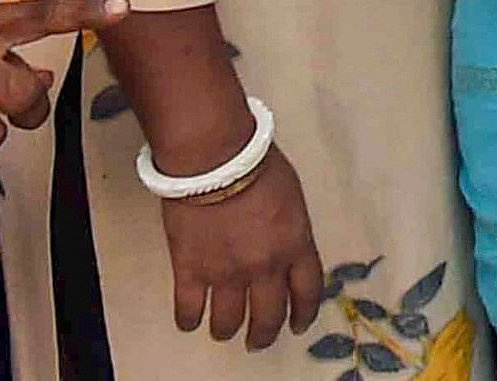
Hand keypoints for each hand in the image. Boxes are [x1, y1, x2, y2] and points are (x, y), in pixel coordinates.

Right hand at [155, 138, 326, 348]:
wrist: (214, 156)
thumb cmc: (256, 163)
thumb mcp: (292, 196)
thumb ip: (291, 230)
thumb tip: (283, 246)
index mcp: (295, 245)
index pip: (307, 292)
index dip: (303, 314)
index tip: (297, 324)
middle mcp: (265, 267)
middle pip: (269, 316)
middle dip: (265, 334)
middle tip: (258, 340)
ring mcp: (226, 273)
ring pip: (228, 322)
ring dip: (227, 330)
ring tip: (224, 330)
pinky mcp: (190, 271)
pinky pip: (189, 310)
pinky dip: (189, 320)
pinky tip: (190, 321)